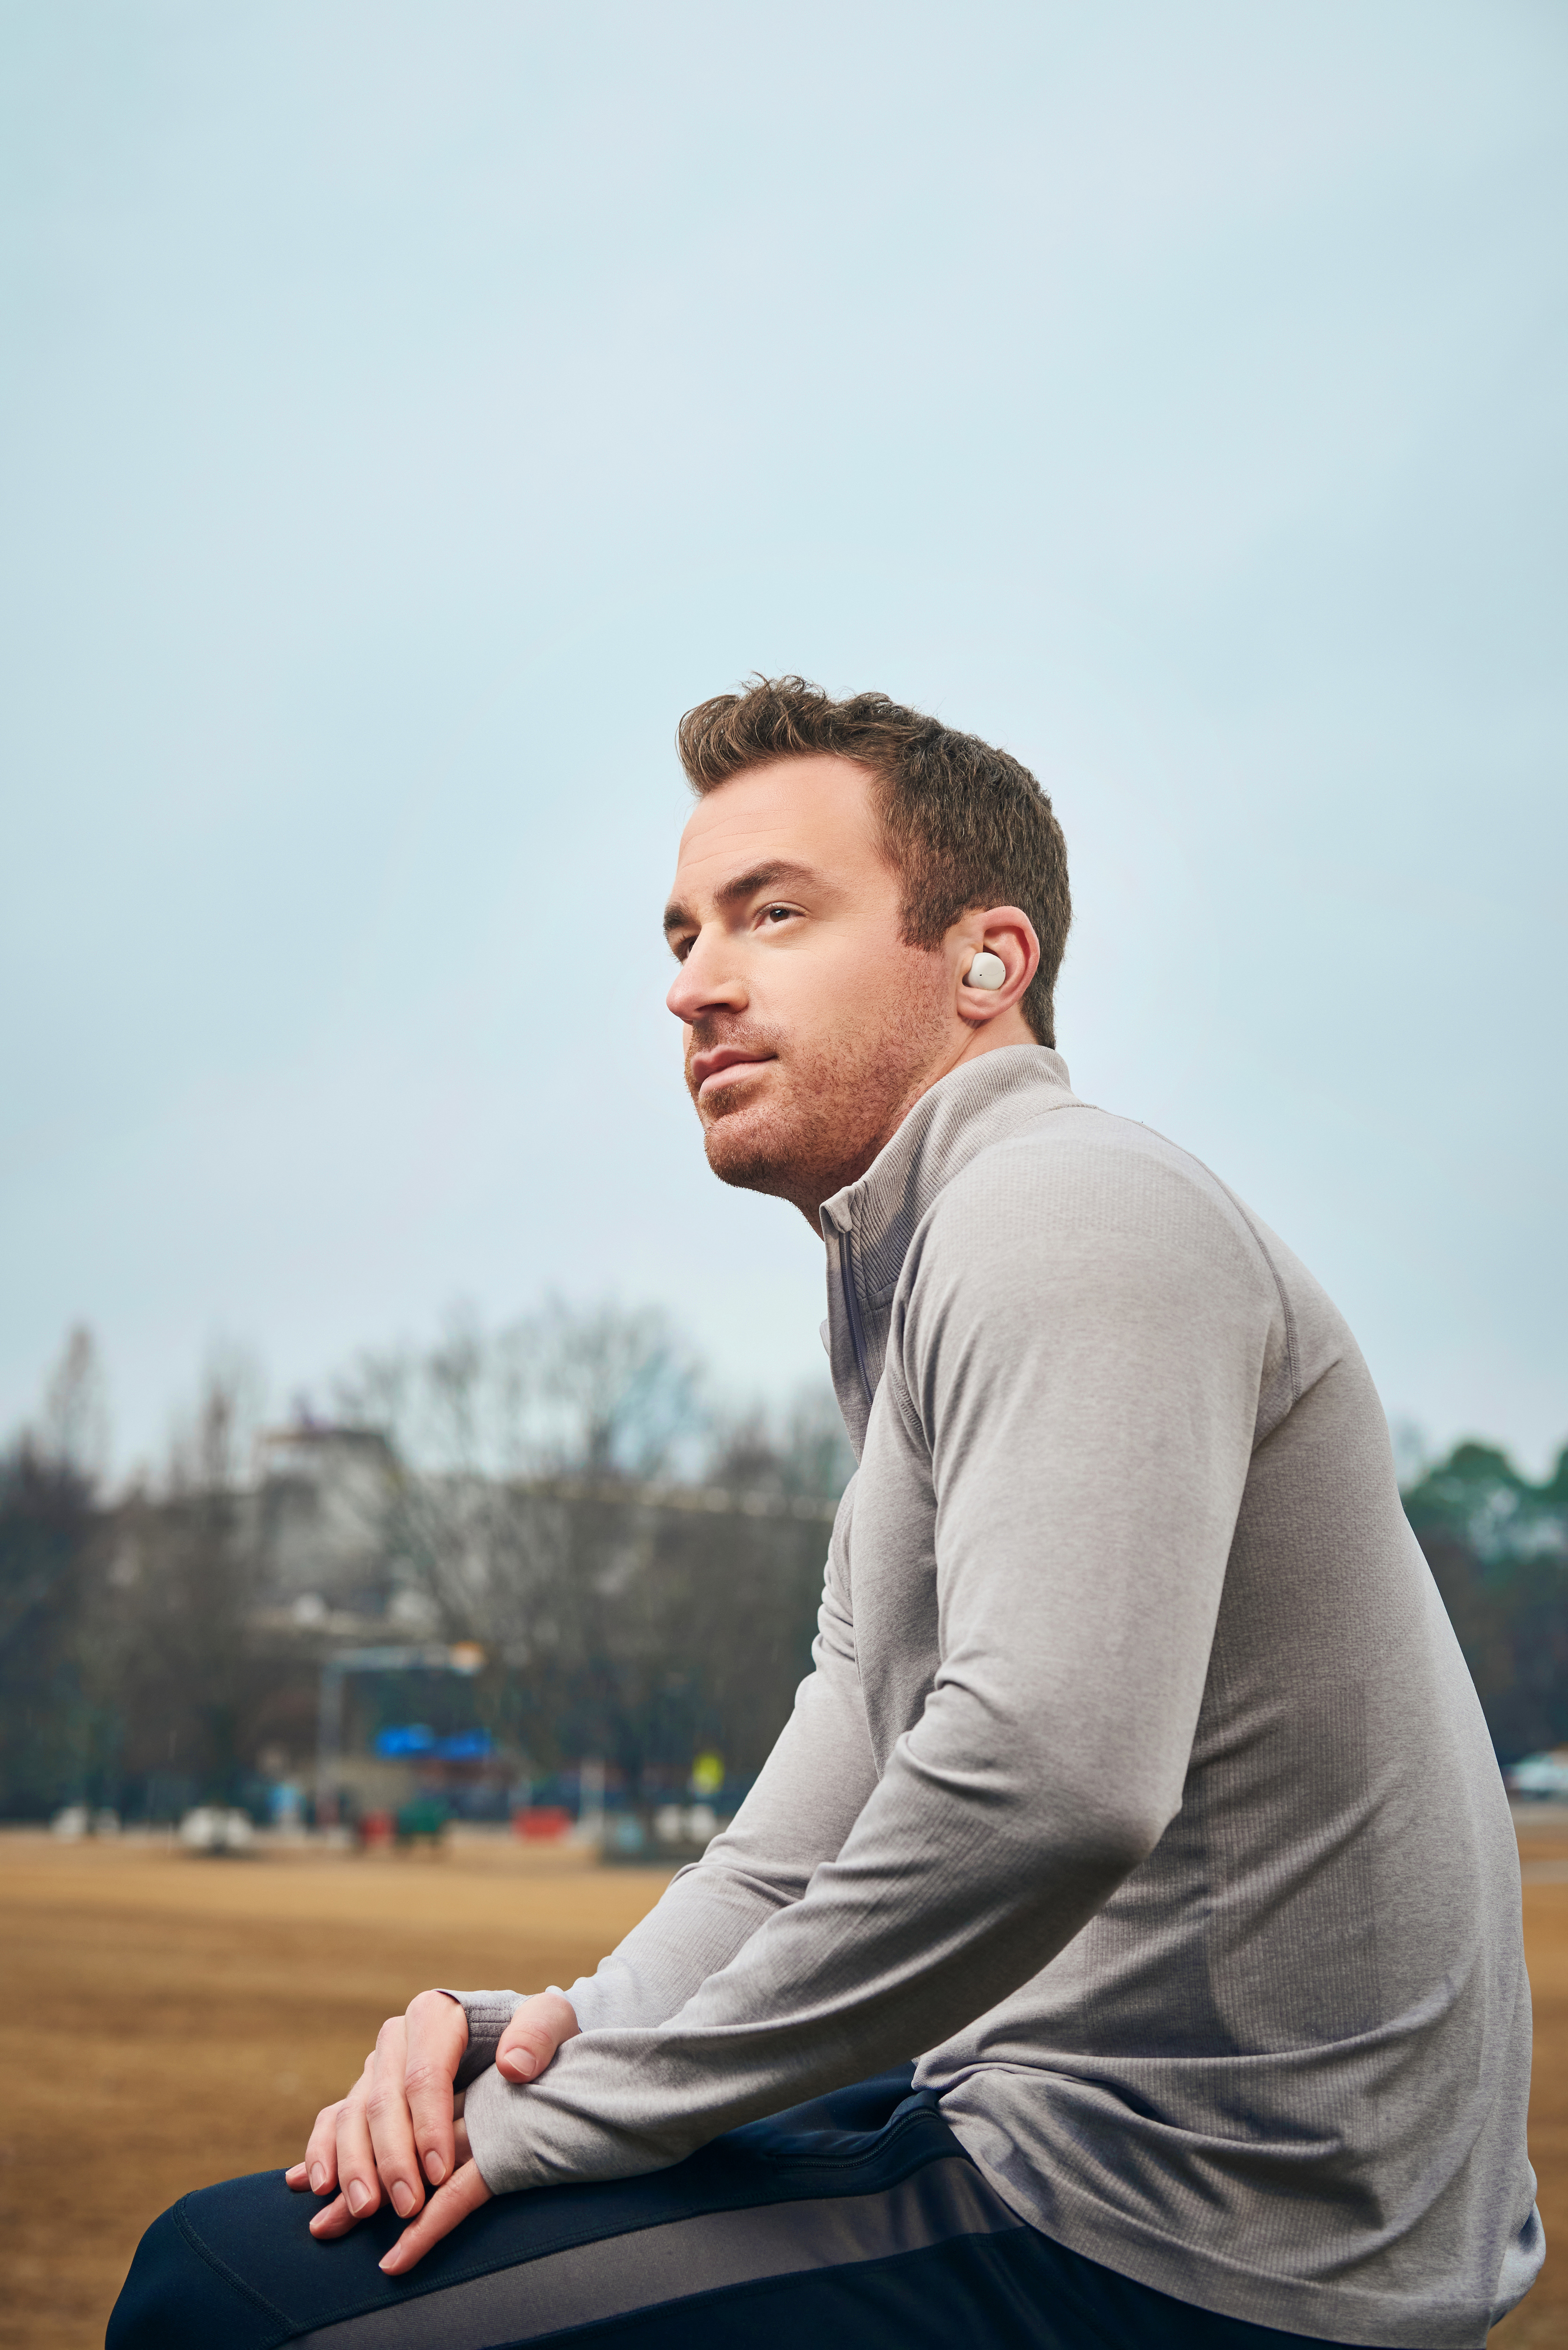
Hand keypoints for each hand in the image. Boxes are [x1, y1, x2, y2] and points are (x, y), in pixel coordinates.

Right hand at [286, 1987, 578, 2274]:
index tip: (440, 2174)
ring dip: (352, 2164)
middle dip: (390, 2158)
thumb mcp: (553, 2023)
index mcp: (436, 2015)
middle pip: (383, 2101)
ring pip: (351, 2114)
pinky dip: (321, 2152)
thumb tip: (514, 2064)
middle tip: (404, 2206)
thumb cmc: (537, 2037)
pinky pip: (331, 2121)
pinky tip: (318, 2187)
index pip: (425, 2075)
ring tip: (361, 2209)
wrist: (518, 2042)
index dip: (428, 2126)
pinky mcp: (363, 2095)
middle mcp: (397, 2038)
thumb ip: (540, 2033)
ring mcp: (376, 2068)